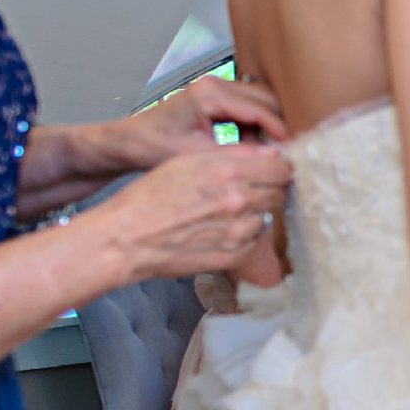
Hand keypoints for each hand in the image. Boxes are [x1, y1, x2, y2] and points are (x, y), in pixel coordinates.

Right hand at [95, 146, 291, 282]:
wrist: (127, 239)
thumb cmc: (149, 198)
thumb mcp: (187, 161)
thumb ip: (233, 155)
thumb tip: (271, 153)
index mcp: (229, 172)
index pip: (282, 167)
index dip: (277, 167)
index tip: (271, 170)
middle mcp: (239, 202)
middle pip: (279, 192)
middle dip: (267, 189)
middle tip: (245, 190)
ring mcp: (238, 232)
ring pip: (267, 217)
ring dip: (254, 214)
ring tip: (223, 213)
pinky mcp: (234, 256)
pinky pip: (253, 241)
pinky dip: (242, 236)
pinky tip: (217, 231)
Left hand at [124, 78, 289, 166]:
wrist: (130, 142)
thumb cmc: (154, 147)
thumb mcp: (199, 155)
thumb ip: (238, 154)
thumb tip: (271, 158)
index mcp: (209, 95)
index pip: (260, 110)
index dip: (279, 131)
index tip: (291, 150)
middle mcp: (214, 84)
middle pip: (265, 99)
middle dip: (277, 124)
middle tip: (284, 150)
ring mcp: (214, 87)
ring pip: (259, 100)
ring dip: (265, 123)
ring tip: (262, 149)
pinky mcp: (213, 95)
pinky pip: (245, 104)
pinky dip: (252, 122)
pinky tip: (246, 143)